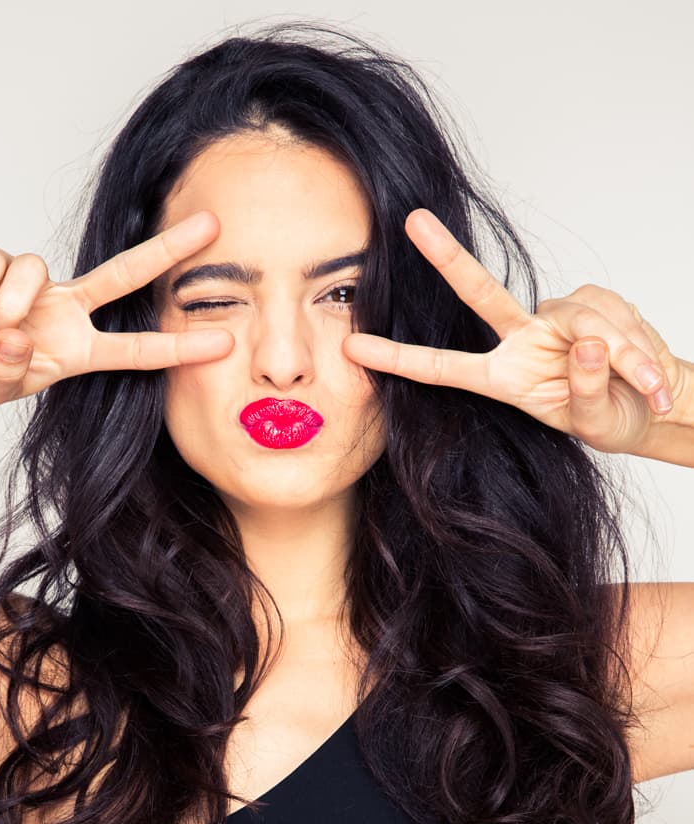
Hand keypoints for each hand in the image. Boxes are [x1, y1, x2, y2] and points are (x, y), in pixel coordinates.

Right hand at [0, 210, 233, 412]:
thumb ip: (10, 368)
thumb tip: (16, 334)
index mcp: (78, 349)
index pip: (137, 348)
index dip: (179, 347)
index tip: (224, 343)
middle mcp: (64, 310)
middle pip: (124, 273)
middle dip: (169, 248)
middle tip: (213, 225)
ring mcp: (31, 284)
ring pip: (37, 272)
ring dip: (6, 307)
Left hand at [342, 208, 685, 456]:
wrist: (653, 406)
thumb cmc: (610, 416)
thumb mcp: (595, 420)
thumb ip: (586, 388)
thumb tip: (584, 342)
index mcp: (503, 378)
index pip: (442, 368)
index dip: (398, 358)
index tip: (351, 346)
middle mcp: (522, 340)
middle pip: (481, 292)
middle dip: (448, 257)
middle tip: (413, 221)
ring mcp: (556, 319)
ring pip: (584, 320)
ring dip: (622, 354)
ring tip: (647, 386)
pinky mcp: (592, 301)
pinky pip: (614, 316)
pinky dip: (638, 347)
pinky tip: (649, 372)